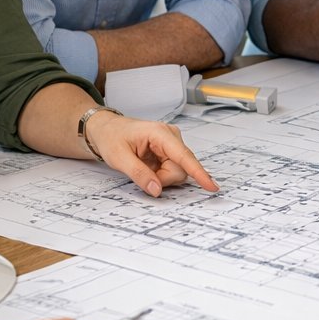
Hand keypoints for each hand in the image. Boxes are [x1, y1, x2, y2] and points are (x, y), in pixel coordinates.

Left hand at [85, 113, 219, 196]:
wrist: (107, 130)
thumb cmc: (112, 137)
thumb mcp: (119, 158)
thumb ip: (139, 175)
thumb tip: (157, 190)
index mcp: (160, 133)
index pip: (184, 156)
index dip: (198, 173)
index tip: (211, 186)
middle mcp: (171, 136)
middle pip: (181, 169)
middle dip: (163, 178)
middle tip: (143, 174)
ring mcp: (173, 143)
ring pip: (178, 172)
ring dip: (162, 177)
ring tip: (144, 167)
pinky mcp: (171, 151)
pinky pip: (173, 170)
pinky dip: (161, 174)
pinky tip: (150, 166)